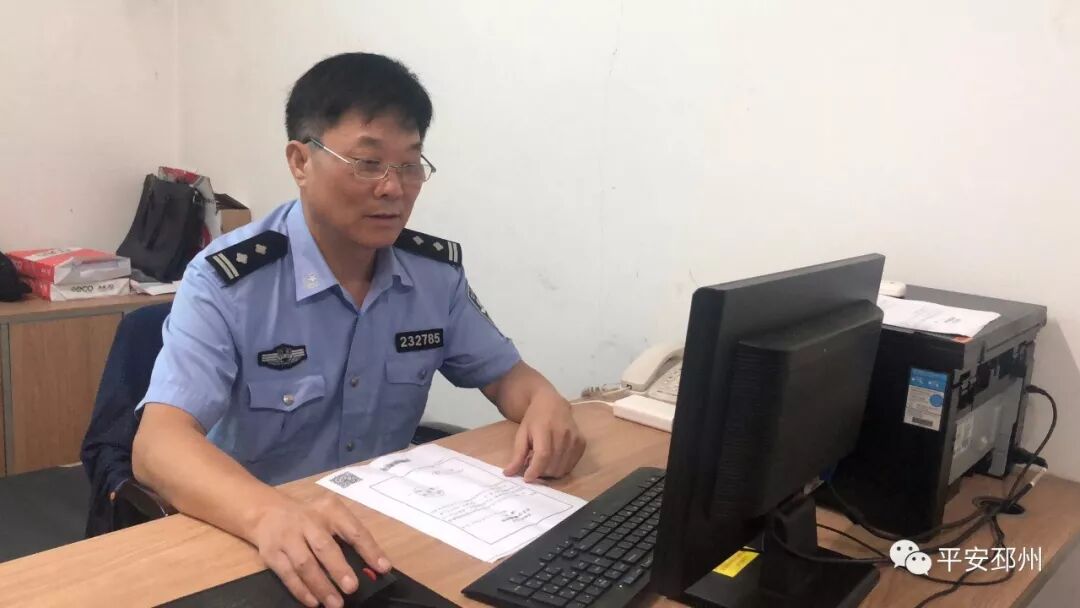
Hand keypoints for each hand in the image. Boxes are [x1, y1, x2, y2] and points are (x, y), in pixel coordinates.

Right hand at [245, 492, 390, 607]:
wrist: (266, 512)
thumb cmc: (310, 518)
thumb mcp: (330, 516)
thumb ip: (349, 538)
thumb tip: (373, 568)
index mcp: (330, 510)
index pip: (353, 530)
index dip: (369, 549)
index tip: (383, 567)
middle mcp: (308, 521)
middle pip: (325, 546)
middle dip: (339, 568)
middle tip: (352, 588)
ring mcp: (288, 537)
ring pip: (305, 564)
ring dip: (321, 586)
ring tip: (336, 603)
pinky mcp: (272, 553)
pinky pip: (287, 574)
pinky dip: (301, 590)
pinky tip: (314, 602)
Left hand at [504, 394, 585, 481]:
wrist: (552, 404)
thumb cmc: (534, 419)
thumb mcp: (521, 434)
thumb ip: (517, 455)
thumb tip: (508, 474)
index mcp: (545, 429)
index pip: (543, 455)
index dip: (535, 470)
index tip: (527, 478)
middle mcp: (563, 434)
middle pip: (553, 465)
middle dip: (541, 472)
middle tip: (533, 466)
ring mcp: (575, 438)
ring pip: (563, 468)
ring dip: (550, 472)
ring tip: (543, 462)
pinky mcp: (582, 443)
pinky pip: (571, 465)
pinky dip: (561, 468)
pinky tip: (554, 460)